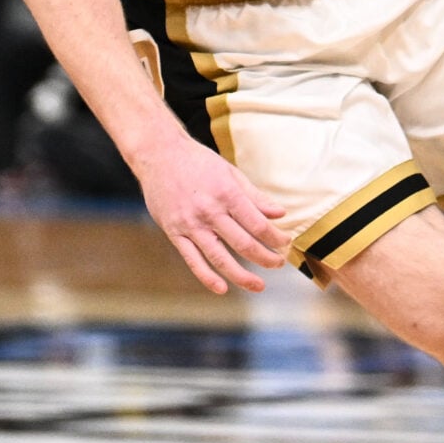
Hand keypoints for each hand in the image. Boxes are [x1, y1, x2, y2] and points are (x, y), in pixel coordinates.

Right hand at [130, 132, 290, 293]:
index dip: (276, 238)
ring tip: (259, 286)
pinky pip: (192, 259)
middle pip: (244, 244)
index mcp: (227, 194)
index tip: (286, 243)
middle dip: (266, 258)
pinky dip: (207, 277)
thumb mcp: (230, 172)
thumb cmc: (198, 161)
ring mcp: (190, 224)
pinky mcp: (174, 232)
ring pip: (219, 257)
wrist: (158, 154)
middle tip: (279, 264)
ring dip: (242, 276)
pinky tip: (222, 288)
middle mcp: (209, 211)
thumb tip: (280, 213)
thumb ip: (254, 196)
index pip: (258, 224)